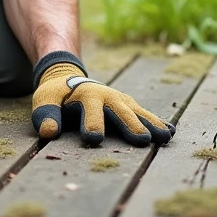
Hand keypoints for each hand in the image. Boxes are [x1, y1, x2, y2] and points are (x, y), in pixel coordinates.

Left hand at [31, 51, 173, 146]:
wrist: (69, 76)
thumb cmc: (56, 94)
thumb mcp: (45, 100)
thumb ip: (45, 115)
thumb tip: (48, 131)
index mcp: (86, 95)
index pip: (90, 112)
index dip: (91, 124)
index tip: (94, 139)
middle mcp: (108, 96)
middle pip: (121, 113)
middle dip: (131, 125)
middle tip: (142, 140)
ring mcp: (121, 100)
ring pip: (138, 112)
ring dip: (152, 124)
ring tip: (165, 137)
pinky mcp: (128, 105)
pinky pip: (145, 113)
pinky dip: (158, 121)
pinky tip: (171, 132)